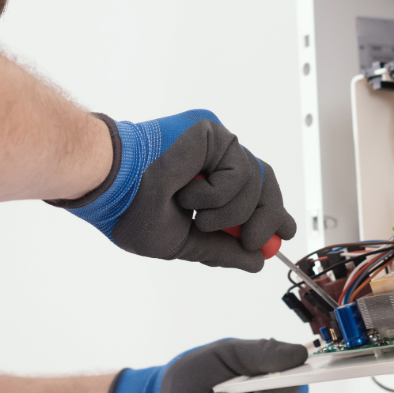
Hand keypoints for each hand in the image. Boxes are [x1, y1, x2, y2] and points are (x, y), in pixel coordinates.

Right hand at [47, 110, 295, 271]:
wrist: (108, 188)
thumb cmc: (129, 211)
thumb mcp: (183, 240)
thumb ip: (220, 249)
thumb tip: (255, 262)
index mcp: (206, 178)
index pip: (253, 190)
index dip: (273, 211)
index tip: (285, 232)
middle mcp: (214, 158)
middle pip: (265, 182)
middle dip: (266, 216)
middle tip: (251, 240)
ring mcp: (214, 143)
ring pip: (255, 180)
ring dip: (229, 211)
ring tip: (196, 215)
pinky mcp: (211, 131)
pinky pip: (239, 169)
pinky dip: (217, 193)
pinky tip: (189, 195)